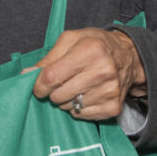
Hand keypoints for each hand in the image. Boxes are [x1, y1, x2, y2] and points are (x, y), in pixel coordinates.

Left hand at [31, 28, 146, 120]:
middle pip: (58, 95)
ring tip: (77, 85)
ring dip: (67, 99)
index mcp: (89, 51)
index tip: (38, 85)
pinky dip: (79, 108)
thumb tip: (27, 74)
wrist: (129, 56)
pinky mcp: (113, 108)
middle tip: (63, 81)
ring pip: (69, 107)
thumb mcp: (71, 40)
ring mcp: (109, 92)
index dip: (39, 84)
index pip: (52, 77)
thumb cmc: (95, 45)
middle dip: (54, 91)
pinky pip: (82, 116)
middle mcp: (102, 72)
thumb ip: (48, 58)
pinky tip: (87, 94)